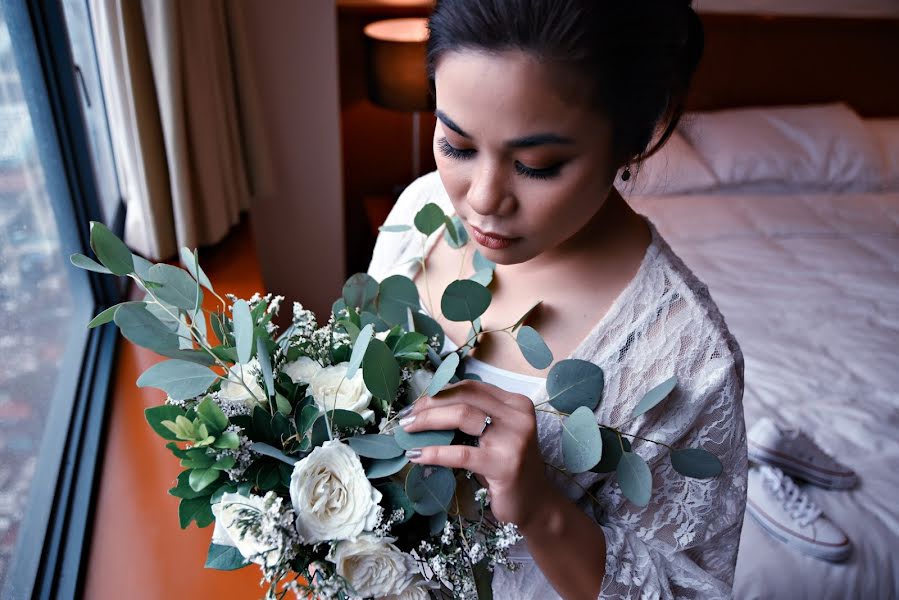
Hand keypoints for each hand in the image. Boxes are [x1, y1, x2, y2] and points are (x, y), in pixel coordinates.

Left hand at [399, 379, 549, 527]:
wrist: (535, 505)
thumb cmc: (507, 467)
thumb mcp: (495, 435)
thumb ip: (474, 417)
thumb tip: (426, 406)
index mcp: (515, 403)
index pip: (471, 387)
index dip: (440, 391)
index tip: (417, 403)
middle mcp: (517, 415)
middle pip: (464, 397)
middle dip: (429, 405)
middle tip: (406, 418)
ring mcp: (513, 439)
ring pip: (462, 416)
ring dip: (428, 421)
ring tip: (406, 431)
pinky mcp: (503, 465)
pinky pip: (460, 453)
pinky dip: (434, 452)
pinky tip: (417, 455)